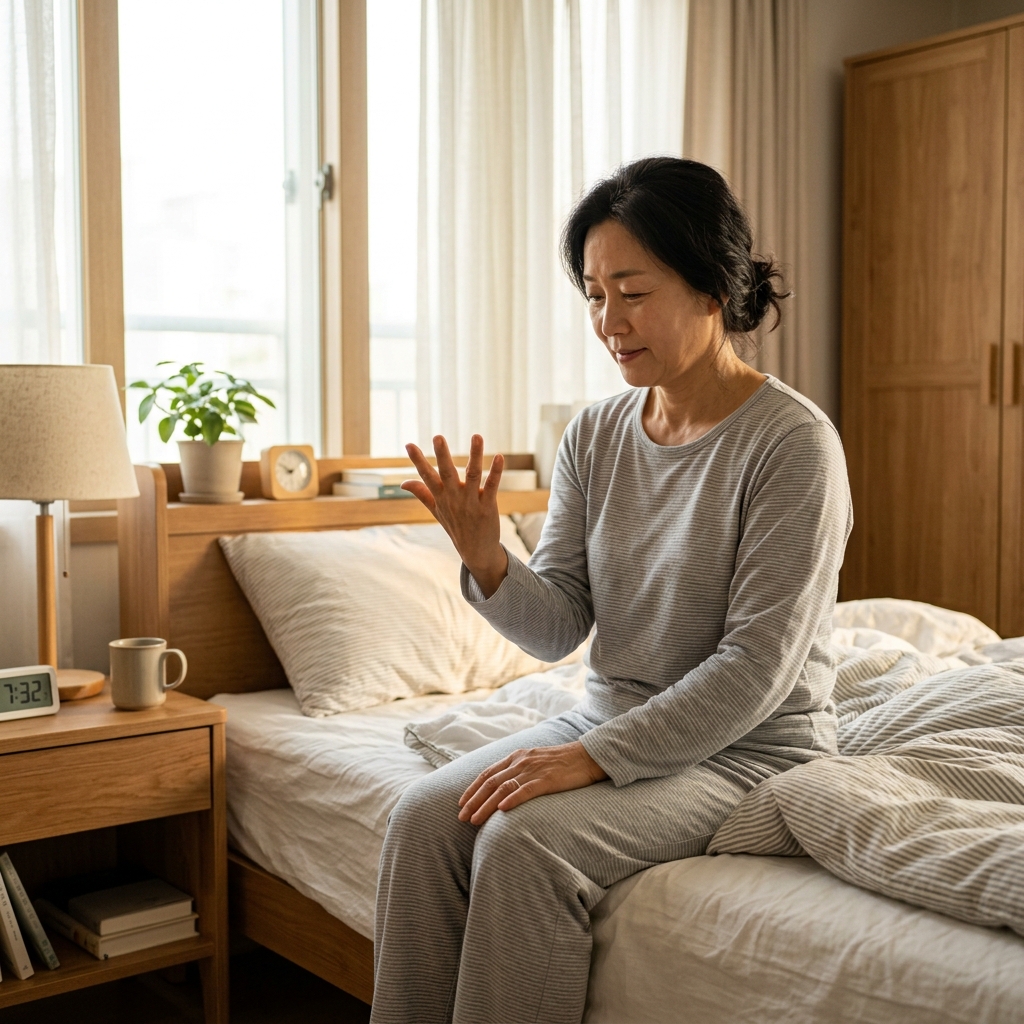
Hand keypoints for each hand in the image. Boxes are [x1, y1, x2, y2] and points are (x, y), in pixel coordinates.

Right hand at [403, 434, 507, 596]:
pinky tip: (499, 456)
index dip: (417, 460)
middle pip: (447, 473)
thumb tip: (403, 482)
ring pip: (472, 475)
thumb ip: (421, 493)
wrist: (476, 552)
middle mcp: (454, 498)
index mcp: (441, 497)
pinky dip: (495, 472)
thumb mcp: (436, 510)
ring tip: (476, 436)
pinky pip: (491, 486)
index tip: (408, 444)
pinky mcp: (488, 506)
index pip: (426, 476)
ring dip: (474, 455)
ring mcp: (471, 502)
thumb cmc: (456, 526)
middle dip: (442, 455)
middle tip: (438, 437)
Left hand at [458, 742, 607, 825]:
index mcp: (517, 756)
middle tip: (461, 817)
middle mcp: (521, 761)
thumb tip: (504, 789)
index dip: (473, 788)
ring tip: (474, 820)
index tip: (461, 803)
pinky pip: (526, 790)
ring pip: (503, 788)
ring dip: (486, 805)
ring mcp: (534, 770)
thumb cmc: (563, 763)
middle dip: (473, 800)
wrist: (588, 756)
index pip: (488, 773)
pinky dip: (512, 800)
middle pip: (491, 782)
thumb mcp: (536, 761)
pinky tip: (502, 810)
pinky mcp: (547, 779)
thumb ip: (520, 770)